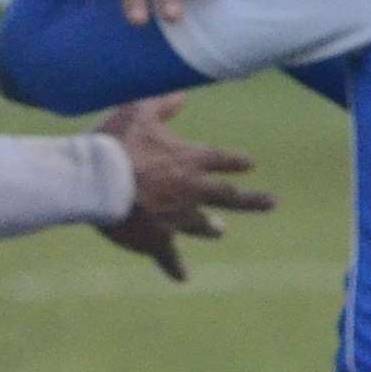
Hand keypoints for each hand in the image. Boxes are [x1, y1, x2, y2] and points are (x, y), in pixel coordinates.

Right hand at [95, 94, 275, 282]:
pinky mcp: (158, 240)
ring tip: (221, 230)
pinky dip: (176, 268)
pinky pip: (170, 257)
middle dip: (251, 199)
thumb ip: (162, 104)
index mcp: (190, 160)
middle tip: (272, 202)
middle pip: (229, 196)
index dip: (236, 161)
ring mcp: (177, 218)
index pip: (222, 160)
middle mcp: (192, 190)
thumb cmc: (118, 143)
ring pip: (202, 225)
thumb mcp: (139, 112)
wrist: (99, 181)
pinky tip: (183, 277)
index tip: (249, 164)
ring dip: (212, 228)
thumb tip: (182, 94)